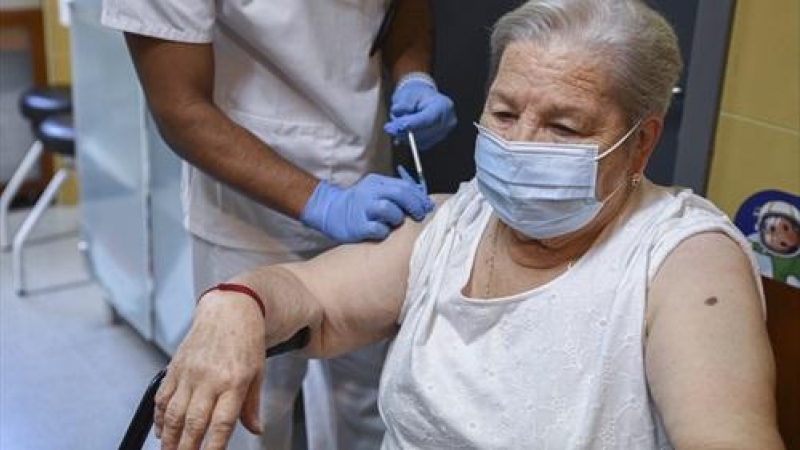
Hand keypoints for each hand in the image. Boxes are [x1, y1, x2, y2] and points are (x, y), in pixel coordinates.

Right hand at [154, 293, 265, 449]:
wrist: (230, 310)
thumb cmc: (246, 340)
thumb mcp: (258, 372)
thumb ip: (252, 405)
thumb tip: (255, 429)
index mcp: (234, 381)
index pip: (222, 422)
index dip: (213, 446)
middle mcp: (210, 378)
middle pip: (194, 422)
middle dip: (186, 447)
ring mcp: (190, 372)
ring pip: (174, 412)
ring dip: (168, 437)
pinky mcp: (175, 366)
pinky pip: (163, 396)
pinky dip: (159, 416)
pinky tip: (160, 430)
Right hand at [301, 174, 433, 242]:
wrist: (331, 212)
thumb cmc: (359, 204)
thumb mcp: (375, 191)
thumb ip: (395, 193)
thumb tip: (421, 198)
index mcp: (376, 182)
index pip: (404, 185)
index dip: (419, 196)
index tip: (427, 206)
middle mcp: (369, 192)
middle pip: (399, 194)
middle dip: (414, 205)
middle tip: (420, 215)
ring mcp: (362, 209)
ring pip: (390, 210)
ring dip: (397, 218)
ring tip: (394, 222)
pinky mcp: (357, 226)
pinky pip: (378, 229)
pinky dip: (384, 231)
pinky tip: (382, 232)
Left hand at [384, 73, 456, 149]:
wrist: (422, 100)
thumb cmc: (416, 95)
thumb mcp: (408, 94)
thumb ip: (403, 103)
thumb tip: (396, 111)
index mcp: (443, 105)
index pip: (429, 118)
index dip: (414, 124)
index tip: (400, 126)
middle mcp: (448, 120)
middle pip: (426, 131)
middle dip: (406, 132)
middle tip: (388, 128)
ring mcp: (444, 132)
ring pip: (423, 140)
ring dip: (405, 136)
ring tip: (393, 127)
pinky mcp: (436, 140)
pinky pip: (421, 144)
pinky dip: (409, 140)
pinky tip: (401, 132)